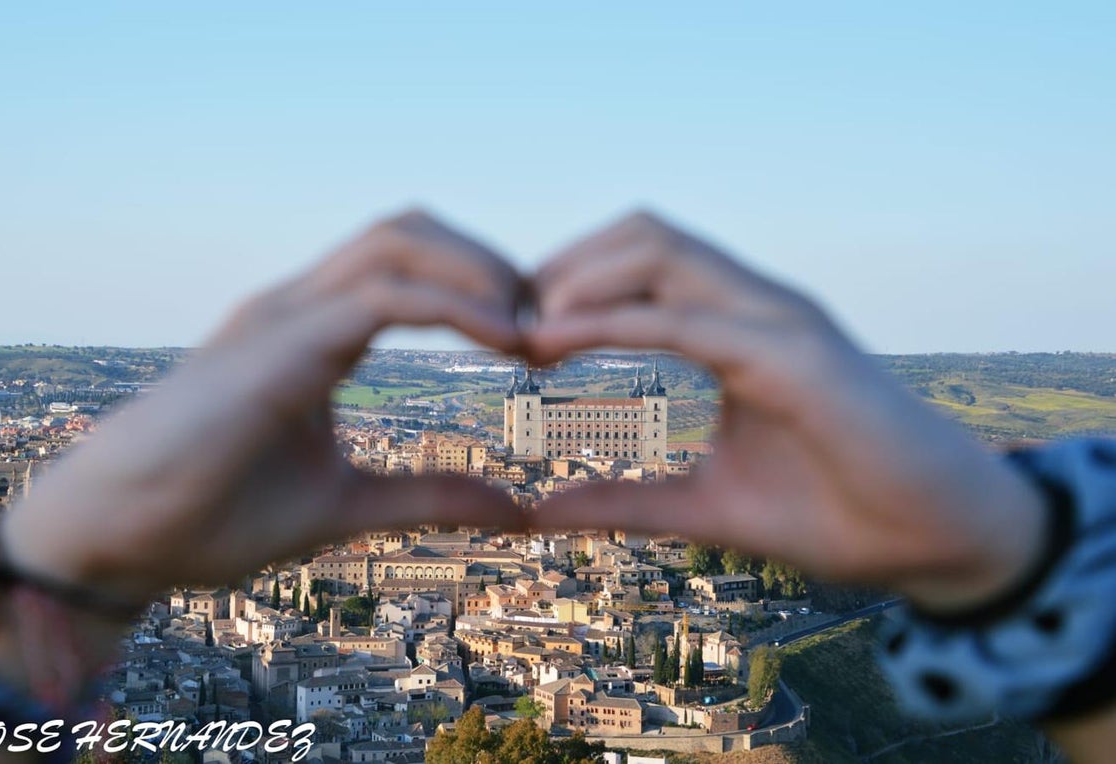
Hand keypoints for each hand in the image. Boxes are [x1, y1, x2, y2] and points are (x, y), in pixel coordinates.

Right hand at [0, 211, 524, 602]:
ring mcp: (285, 314)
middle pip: (412, 228)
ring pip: (399, 238)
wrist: (120, 540)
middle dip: (490, 258)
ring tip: (533, 325)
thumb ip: (428, 498)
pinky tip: (505, 342)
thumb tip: (515, 510)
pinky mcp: (277, 343)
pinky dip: (455, 307)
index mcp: (316, 331)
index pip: (410, 264)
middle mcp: (301, 306)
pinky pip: (383, 297)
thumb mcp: (347, 506)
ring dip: (480, 267)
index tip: (538, 337)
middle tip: (547, 319)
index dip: (483, 283)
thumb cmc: (211, 516)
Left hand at [527, 211, 1046, 612]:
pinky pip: (690, 315)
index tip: (511, 335)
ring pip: (661, 248)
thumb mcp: (704, 508)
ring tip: (524, 328)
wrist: (934, 541)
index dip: (567, 287)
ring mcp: (779, 320)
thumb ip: (625, 500)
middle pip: (641, 231)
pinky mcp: (795, 354)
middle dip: (562, 265)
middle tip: (507, 324)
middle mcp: (756, 307)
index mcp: (736, 328)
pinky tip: (557, 341)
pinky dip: (615, 319)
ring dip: (580, 277)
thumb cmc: (835, 512)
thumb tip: (540, 510)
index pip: (639, 266)